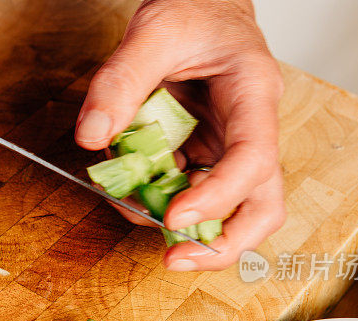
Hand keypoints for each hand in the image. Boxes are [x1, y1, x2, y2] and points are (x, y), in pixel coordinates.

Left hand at [75, 0, 285, 270]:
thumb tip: (95, 137)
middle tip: (174, 258)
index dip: (217, 198)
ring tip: (136, 210)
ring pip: (228, 209)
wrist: (202, 6)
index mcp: (253, 96)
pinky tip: (132, 189)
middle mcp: (248, 131)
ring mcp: (227, 148)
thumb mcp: (154, 32)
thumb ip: (121, 81)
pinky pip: (188, 191)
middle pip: (262, 206)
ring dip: (185, 228)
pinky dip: (160, 201)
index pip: (253, 160)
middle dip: (223, 243)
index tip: (173, 219)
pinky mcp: (203, 154)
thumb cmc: (195, 10)